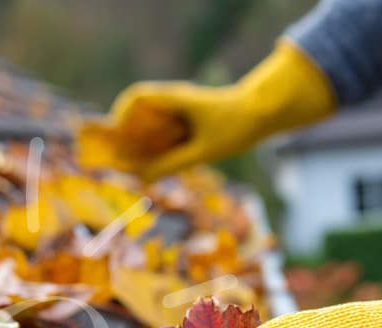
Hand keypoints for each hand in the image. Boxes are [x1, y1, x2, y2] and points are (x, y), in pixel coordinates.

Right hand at [78, 41, 335, 180]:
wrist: (264, 113)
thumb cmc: (236, 126)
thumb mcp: (203, 151)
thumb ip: (171, 164)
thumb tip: (142, 177)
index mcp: (177, 97)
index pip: (137, 97)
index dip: (121, 115)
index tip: (117, 139)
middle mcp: (176, 100)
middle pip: (139, 112)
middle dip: (126, 135)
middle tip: (121, 161)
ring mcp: (182, 109)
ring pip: (150, 124)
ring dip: (141, 143)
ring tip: (137, 167)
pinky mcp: (188, 121)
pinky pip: (164, 132)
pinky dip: (156, 147)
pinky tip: (157, 166)